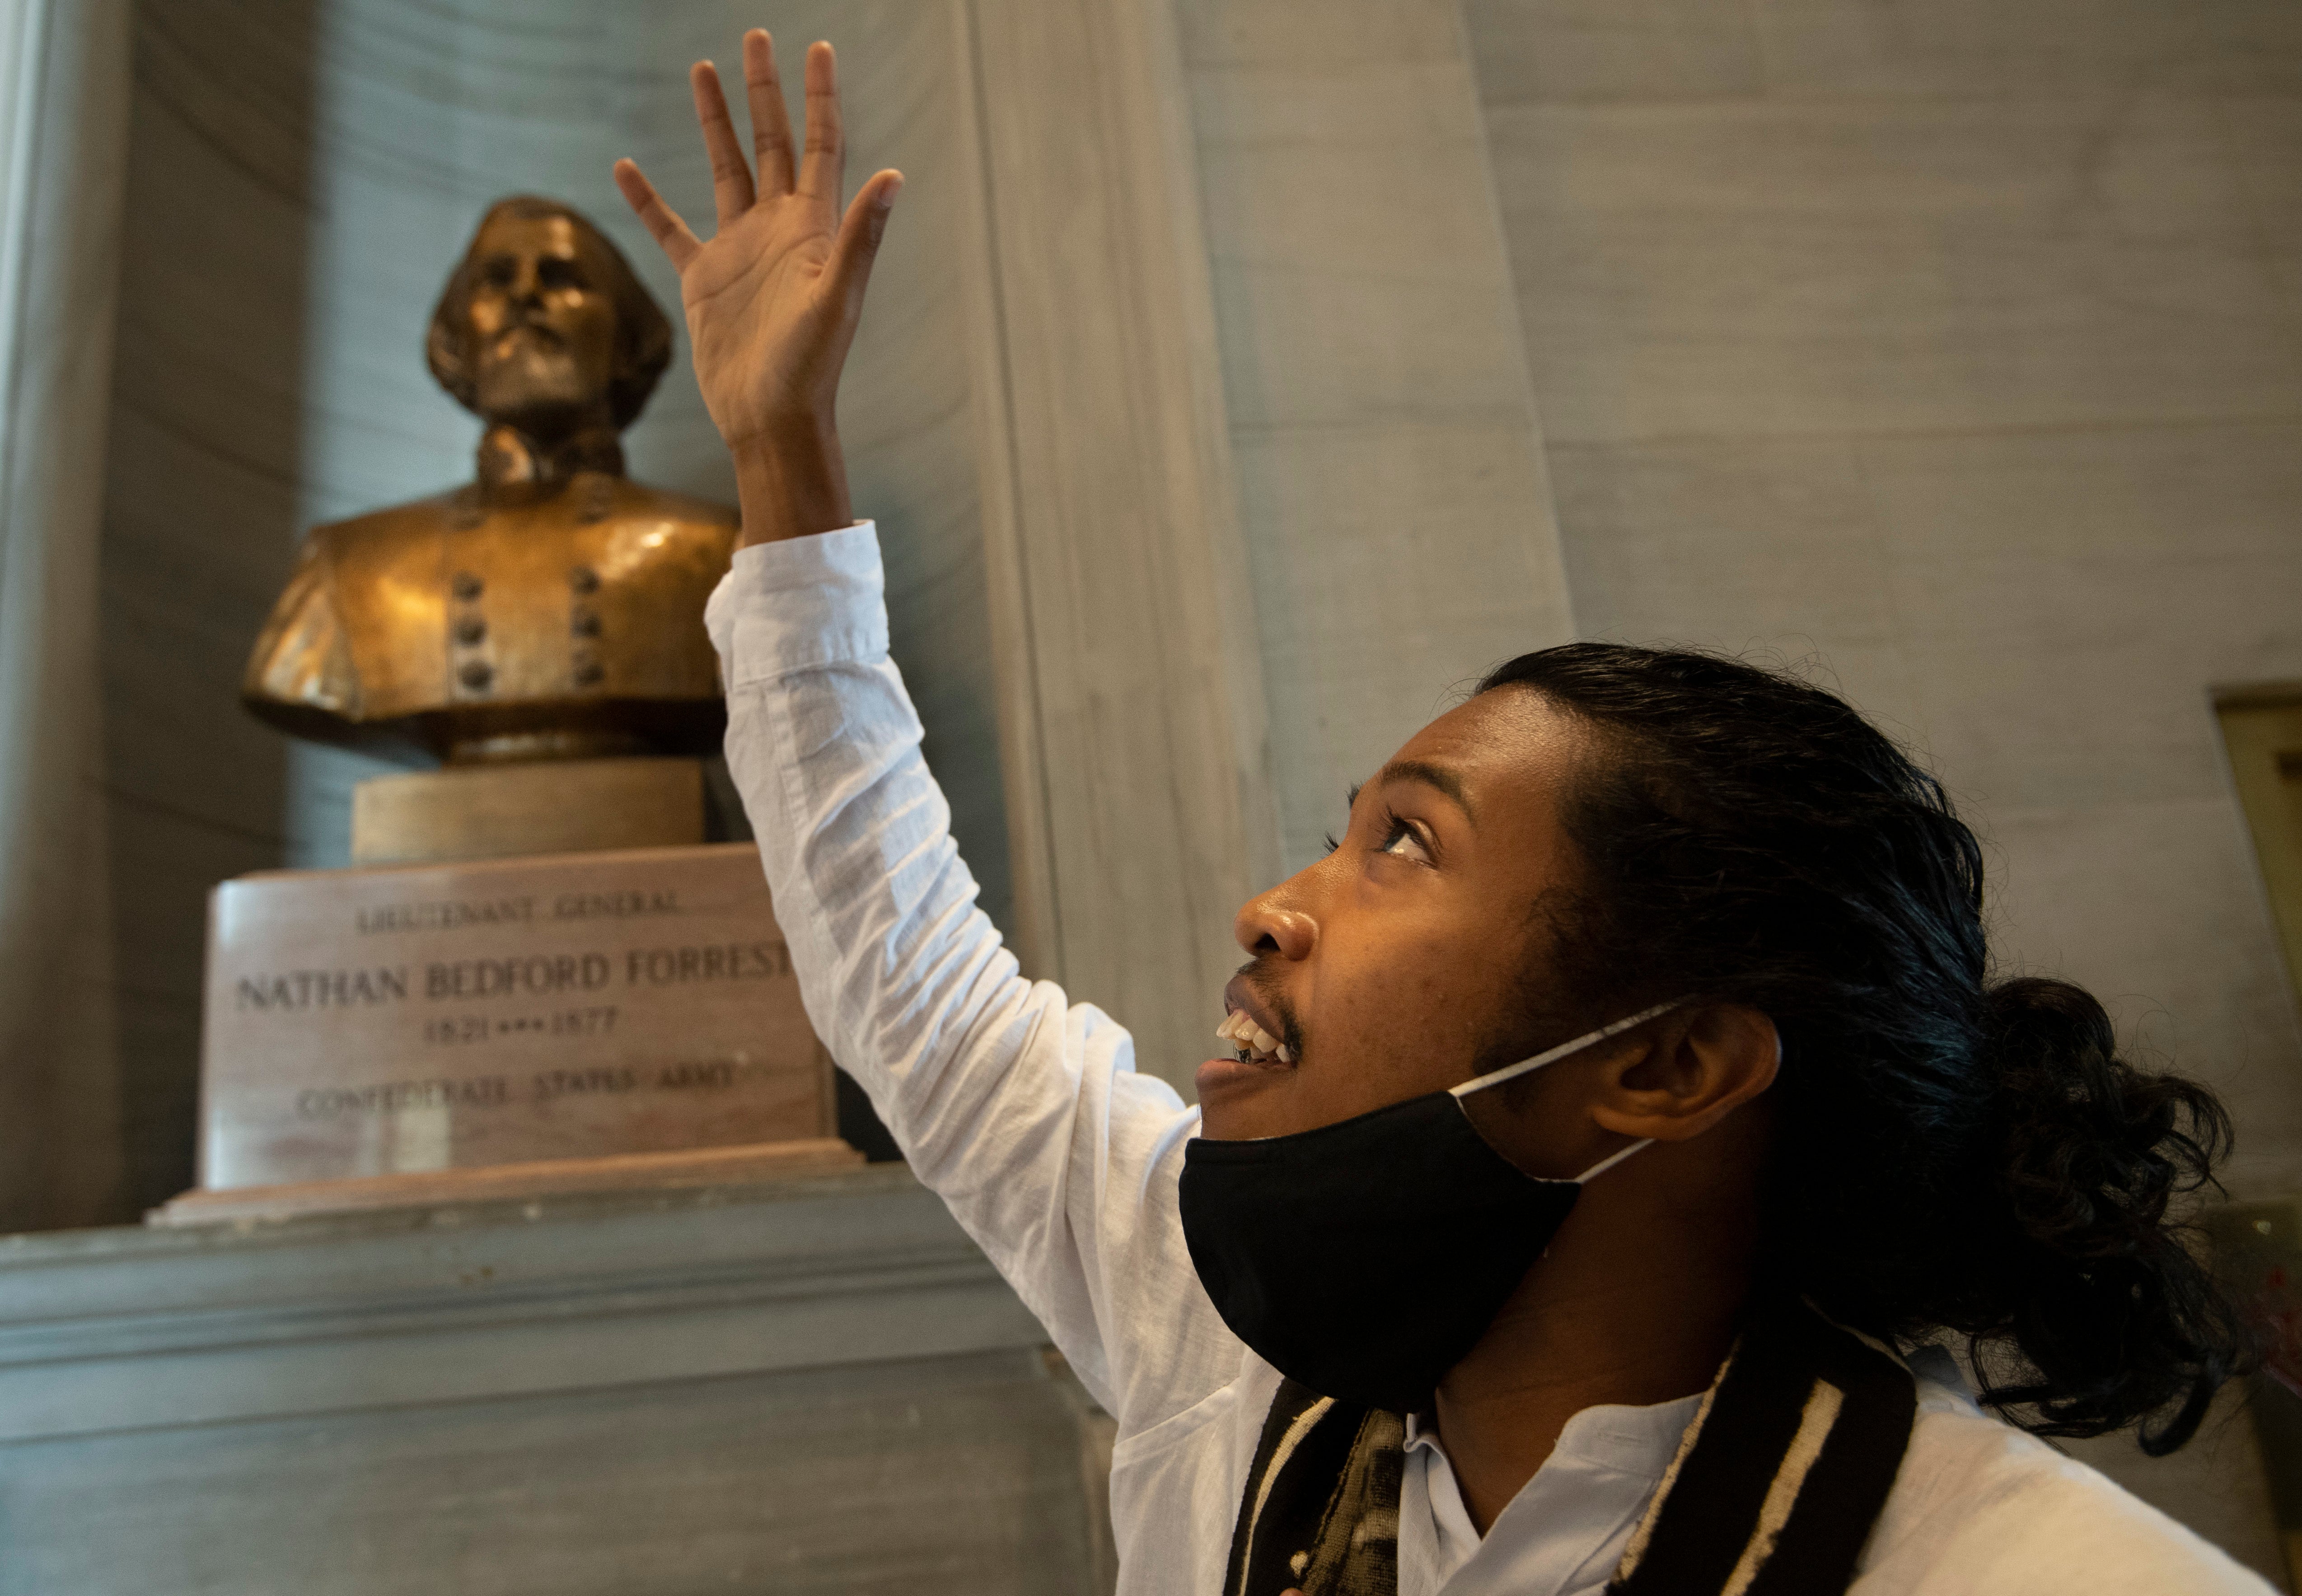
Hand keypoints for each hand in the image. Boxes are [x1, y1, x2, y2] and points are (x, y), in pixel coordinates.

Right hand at [613, 32, 900, 541]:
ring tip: (702, 70)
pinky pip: (670, 228)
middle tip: (757, 37)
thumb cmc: (809, 366)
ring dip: (716, 123)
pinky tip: (626, 168)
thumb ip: (860, 236)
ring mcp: (740, 251)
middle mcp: (778, 229)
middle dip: (764, 91)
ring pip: (726, 169)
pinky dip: (647, 200)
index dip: (819, 96)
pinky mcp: (704, 279)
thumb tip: (894, 177)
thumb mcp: (836, 296)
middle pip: (773, 143)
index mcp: (813, 227)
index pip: (820, 145)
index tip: (815, 47)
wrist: (770, 419)